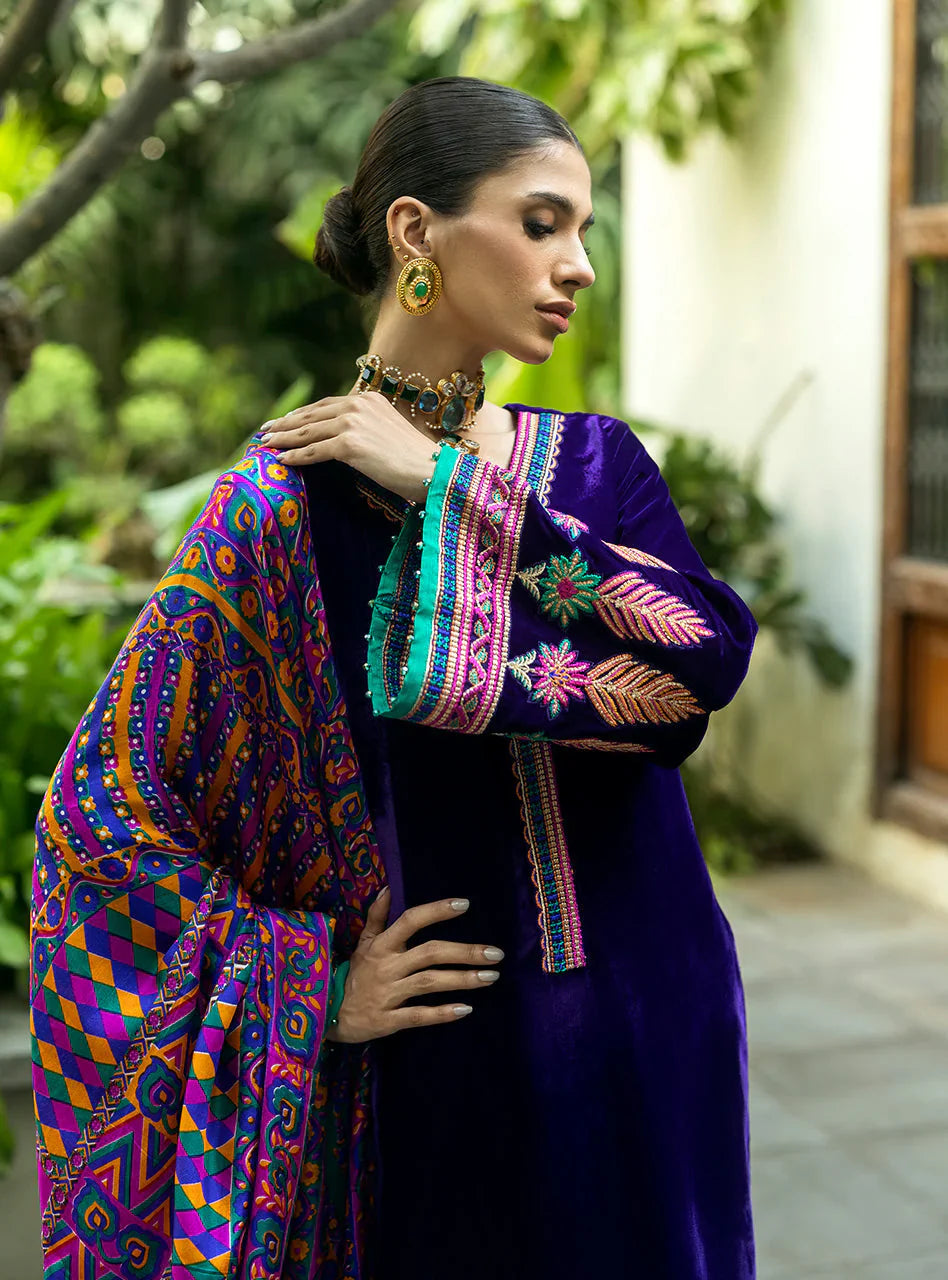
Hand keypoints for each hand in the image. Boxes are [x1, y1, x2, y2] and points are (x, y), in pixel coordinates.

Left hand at [260, 391, 439, 503]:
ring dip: (284, 439)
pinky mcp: (349, 444)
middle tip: (264, 431)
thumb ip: (366, 429)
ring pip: (308, 431)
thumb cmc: (415, 460)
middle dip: (285, 423)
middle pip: (312, 414)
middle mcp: (359, 405)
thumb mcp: (388, 434)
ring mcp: (353, 423)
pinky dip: (295, 456)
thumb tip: (343, 441)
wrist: (431, 470)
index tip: (285, 420)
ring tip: (265, 445)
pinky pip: (314, 450)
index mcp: (368, 399)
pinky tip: (281, 461)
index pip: (326, 405)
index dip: (302, 413)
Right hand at [325, 887, 503, 1043]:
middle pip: (430, 953)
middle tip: (496, 954)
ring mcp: (388, 994)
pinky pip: (418, 1015)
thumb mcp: (362, 943)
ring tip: (490, 977)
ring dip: (462, 979)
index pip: (411, 921)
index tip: (464, 904)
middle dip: (464, 952)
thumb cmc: (355, 974)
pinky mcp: (389, 1020)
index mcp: (382, 945)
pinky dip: (442, 1013)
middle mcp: (388, 966)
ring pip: (429, 983)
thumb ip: (376, 916)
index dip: (436, 911)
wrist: (327, 1013)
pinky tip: (466, 1009)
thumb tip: (387, 888)